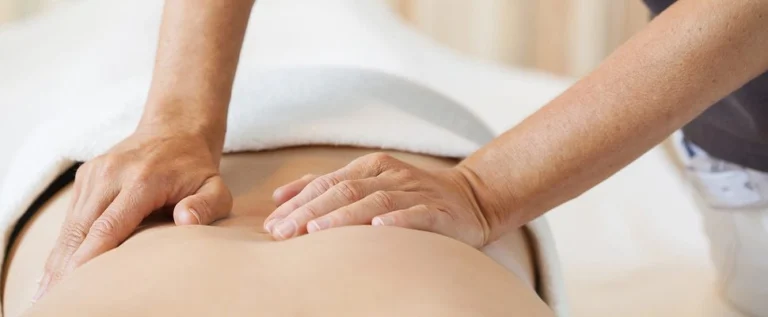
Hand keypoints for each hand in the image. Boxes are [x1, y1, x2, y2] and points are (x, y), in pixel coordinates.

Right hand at [35, 125, 231, 300]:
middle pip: (81, 228)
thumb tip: (185, 221)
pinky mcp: (86, 176)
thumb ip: (206, 206)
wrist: (175, 129)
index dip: (91, 256)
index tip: (78, 282)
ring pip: (70, 224)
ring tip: (50, 292)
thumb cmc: (196, 168)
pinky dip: (62, 244)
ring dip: (58, 259)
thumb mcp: (215, 186)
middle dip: (67, 265)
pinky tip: (55, 270)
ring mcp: (95, 173)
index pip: (110, 224)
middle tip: (57, 298)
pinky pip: (70, 216)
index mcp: (143, 180)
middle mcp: (112, 174)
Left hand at [264, 153, 491, 247]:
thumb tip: (279, 196)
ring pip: (375, 202)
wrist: (470, 198)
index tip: (273, 224)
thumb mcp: (368, 183)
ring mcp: (415, 192)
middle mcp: (390, 175)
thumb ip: (327, 186)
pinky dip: (397, 220)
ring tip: (316, 233)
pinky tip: (378, 229)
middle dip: (310, 212)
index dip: (298, 203)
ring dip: (343, 217)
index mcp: (370, 167)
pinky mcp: (439, 211)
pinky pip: (416, 215)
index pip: (327, 184)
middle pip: (345, 191)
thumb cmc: (410, 194)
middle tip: (283, 233)